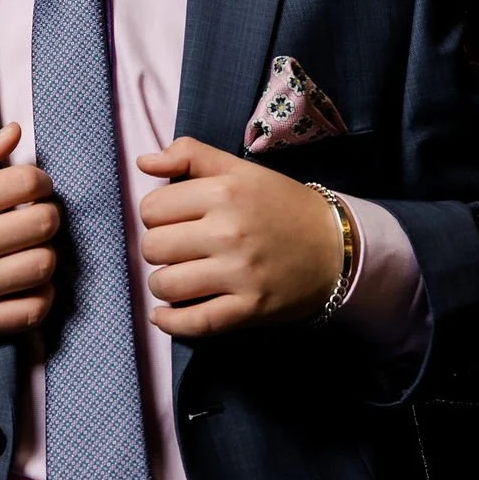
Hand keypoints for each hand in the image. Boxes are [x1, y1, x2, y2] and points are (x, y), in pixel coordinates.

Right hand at [0, 123, 57, 347]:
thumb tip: (15, 131)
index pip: (26, 182)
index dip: (41, 181)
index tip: (35, 189)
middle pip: (43, 223)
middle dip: (48, 216)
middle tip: (35, 218)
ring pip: (43, 266)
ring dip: (46, 256)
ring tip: (30, 251)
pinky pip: (32, 312)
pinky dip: (42, 298)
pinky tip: (29, 284)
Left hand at [136, 136, 351, 336]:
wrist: (335, 246)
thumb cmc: (280, 204)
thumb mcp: (238, 170)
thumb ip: (190, 156)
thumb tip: (143, 161)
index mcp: (223, 192)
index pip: (151, 208)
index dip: (156, 214)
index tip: (173, 218)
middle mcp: (228, 232)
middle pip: (152, 247)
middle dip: (158, 248)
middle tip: (178, 247)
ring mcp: (239, 274)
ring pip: (166, 285)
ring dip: (163, 284)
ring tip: (178, 276)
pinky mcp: (249, 309)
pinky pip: (193, 323)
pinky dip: (171, 321)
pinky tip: (166, 314)